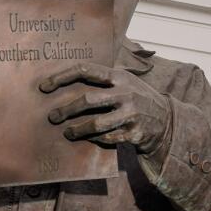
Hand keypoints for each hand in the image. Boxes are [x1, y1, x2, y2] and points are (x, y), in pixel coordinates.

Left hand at [41, 63, 170, 152]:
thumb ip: (104, 79)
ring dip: (77, 130)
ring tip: (67, 133)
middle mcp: (126, 93)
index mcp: (119, 77)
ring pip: (96, 123)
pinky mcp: (135, 132)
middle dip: (66, 110)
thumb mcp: (126, 82)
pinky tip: (89, 139)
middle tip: (52, 117)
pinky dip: (96, 139)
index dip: (62, 77)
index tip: (45, 87)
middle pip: (88, 100)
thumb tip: (66, 79)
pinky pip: (108, 138)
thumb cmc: (138, 99)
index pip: (86, 70)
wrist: (166, 121)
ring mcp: (131, 113)